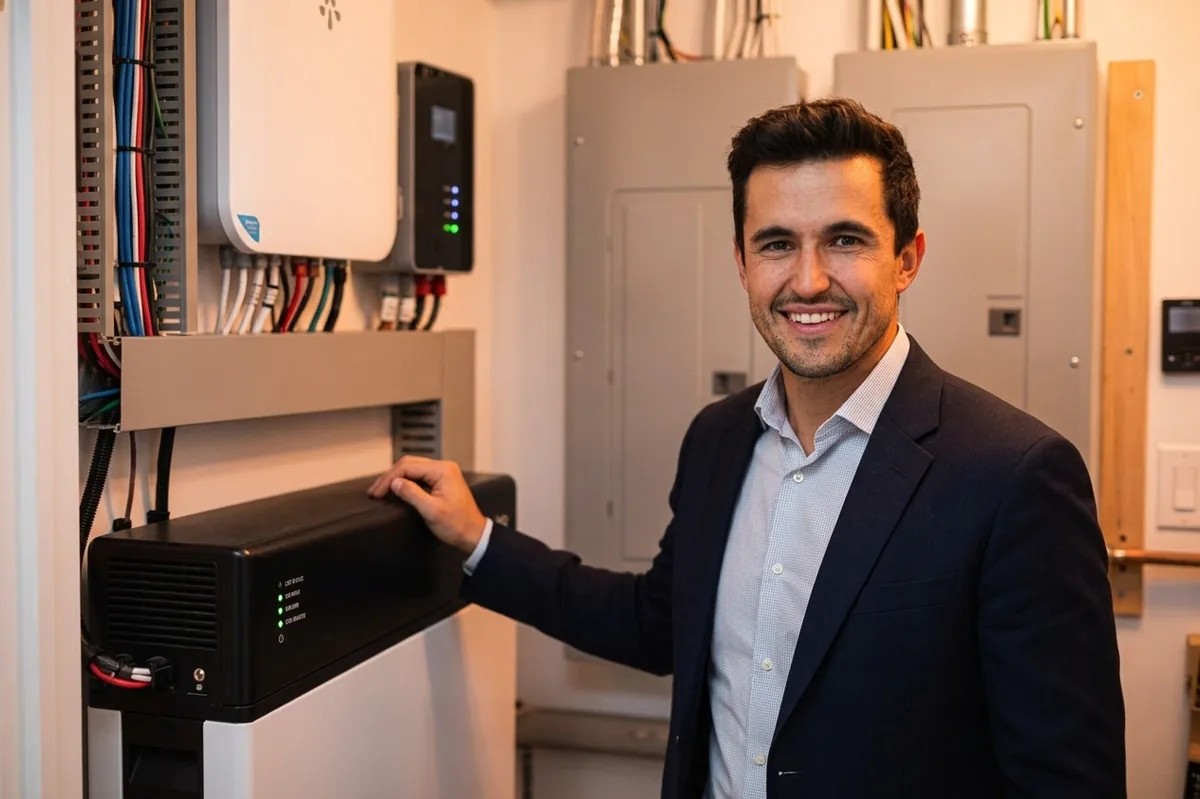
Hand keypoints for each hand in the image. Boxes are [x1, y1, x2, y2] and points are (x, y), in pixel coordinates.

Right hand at [367, 456, 486, 553]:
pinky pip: (419, 476)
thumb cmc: (457, 525)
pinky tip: (395, 489)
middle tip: (375, 491)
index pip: (408, 467)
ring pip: (412, 469)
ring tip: (381, 490)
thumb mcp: (432, 511)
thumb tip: (394, 483)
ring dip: (396, 478)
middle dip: (390, 477)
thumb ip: (412, 494)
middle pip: (409, 464)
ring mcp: (443, 473)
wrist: (473, 535)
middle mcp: (443, 467)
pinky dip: (405, 482)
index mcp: (442, 470)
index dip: (389, 479)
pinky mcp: (442, 481)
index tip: (377, 492)